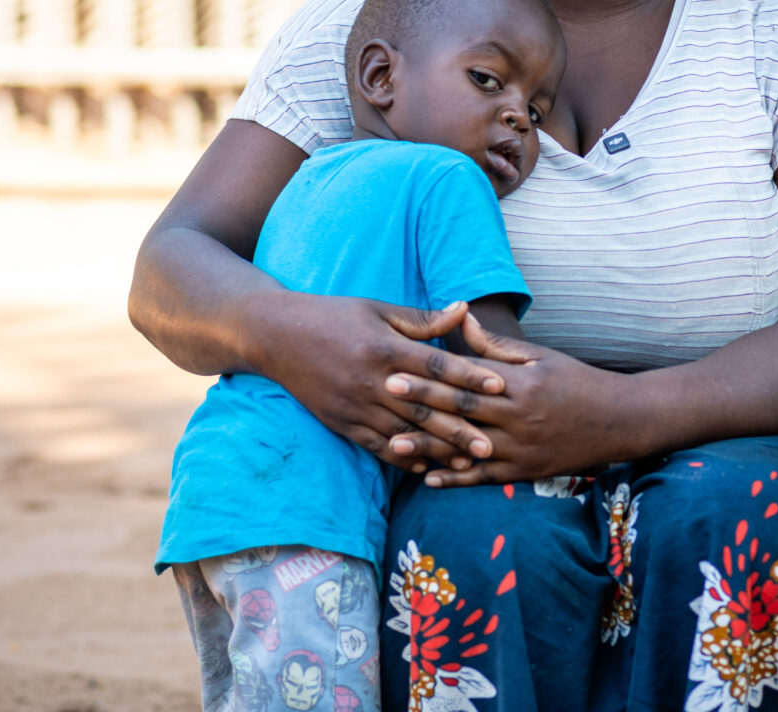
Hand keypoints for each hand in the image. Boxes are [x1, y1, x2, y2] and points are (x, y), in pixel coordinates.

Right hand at [248, 293, 512, 471]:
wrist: (277, 336)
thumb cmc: (333, 315)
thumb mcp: (377, 309)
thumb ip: (422, 318)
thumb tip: (464, 309)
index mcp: (383, 347)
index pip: (435, 365)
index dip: (468, 376)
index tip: (499, 385)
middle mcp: (371, 380)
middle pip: (424, 407)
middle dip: (459, 426)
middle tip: (492, 443)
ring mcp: (354, 405)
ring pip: (403, 433)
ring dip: (436, 449)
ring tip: (467, 463)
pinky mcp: (341, 422)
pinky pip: (375, 445)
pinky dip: (401, 457)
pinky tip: (425, 467)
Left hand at [384, 312, 634, 486]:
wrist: (618, 421)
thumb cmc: (576, 381)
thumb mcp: (540, 356)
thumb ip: (495, 344)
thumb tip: (458, 316)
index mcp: (519, 383)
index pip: (465, 379)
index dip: (429, 375)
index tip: (396, 368)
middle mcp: (518, 416)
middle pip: (460, 411)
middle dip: (420, 404)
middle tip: (384, 395)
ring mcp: (521, 448)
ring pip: (467, 448)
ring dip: (429, 447)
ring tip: (393, 444)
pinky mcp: (526, 472)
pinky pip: (485, 478)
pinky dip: (457, 480)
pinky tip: (429, 479)